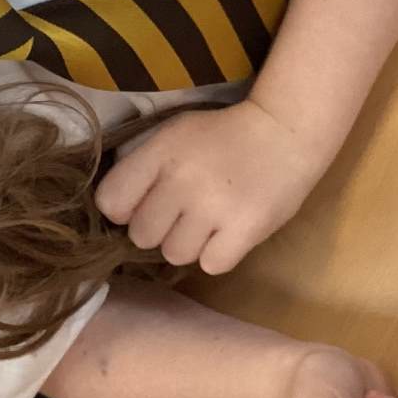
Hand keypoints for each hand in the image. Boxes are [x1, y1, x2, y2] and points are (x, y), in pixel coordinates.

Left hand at [94, 101, 329, 273]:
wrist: (285, 132)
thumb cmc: (224, 135)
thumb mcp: (175, 135)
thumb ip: (144, 169)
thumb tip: (118, 214)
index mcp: (160, 152)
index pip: (111, 201)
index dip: (123, 210)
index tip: (142, 204)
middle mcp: (181, 181)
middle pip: (142, 235)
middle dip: (159, 228)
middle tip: (183, 213)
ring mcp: (213, 208)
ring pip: (174, 254)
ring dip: (189, 244)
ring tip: (208, 221)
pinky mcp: (245, 230)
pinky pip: (210, 265)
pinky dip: (218, 254)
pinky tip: (228, 232)